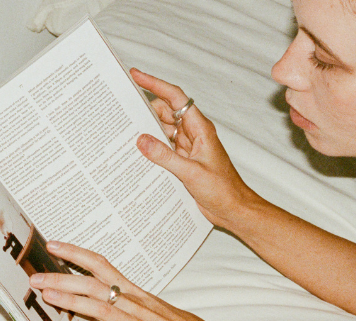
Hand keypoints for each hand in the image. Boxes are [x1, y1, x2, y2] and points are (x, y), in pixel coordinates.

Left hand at [29, 241, 237, 320]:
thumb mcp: (148, 309)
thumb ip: (120, 303)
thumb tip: (94, 297)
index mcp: (134, 293)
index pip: (101, 266)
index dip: (76, 255)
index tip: (53, 246)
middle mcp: (134, 305)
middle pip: (93, 286)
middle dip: (62, 279)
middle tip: (35, 277)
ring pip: (102, 310)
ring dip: (73, 303)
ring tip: (48, 297)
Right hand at [130, 68, 262, 230]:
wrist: (233, 209)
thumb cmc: (223, 190)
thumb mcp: (191, 173)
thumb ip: (165, 156)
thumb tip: (142, 140)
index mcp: (200, 129)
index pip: (175, 98)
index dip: (155, 84)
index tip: (136, 76)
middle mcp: (193, 134)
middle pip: (165, 112)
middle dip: (145, 107)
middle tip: (123, 107)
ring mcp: (187, 147)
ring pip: (163, 129)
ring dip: (147, 129)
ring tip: (125, 129)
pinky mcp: (183, 161)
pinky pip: (163, 147)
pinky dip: (151, 147)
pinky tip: (137, 151)